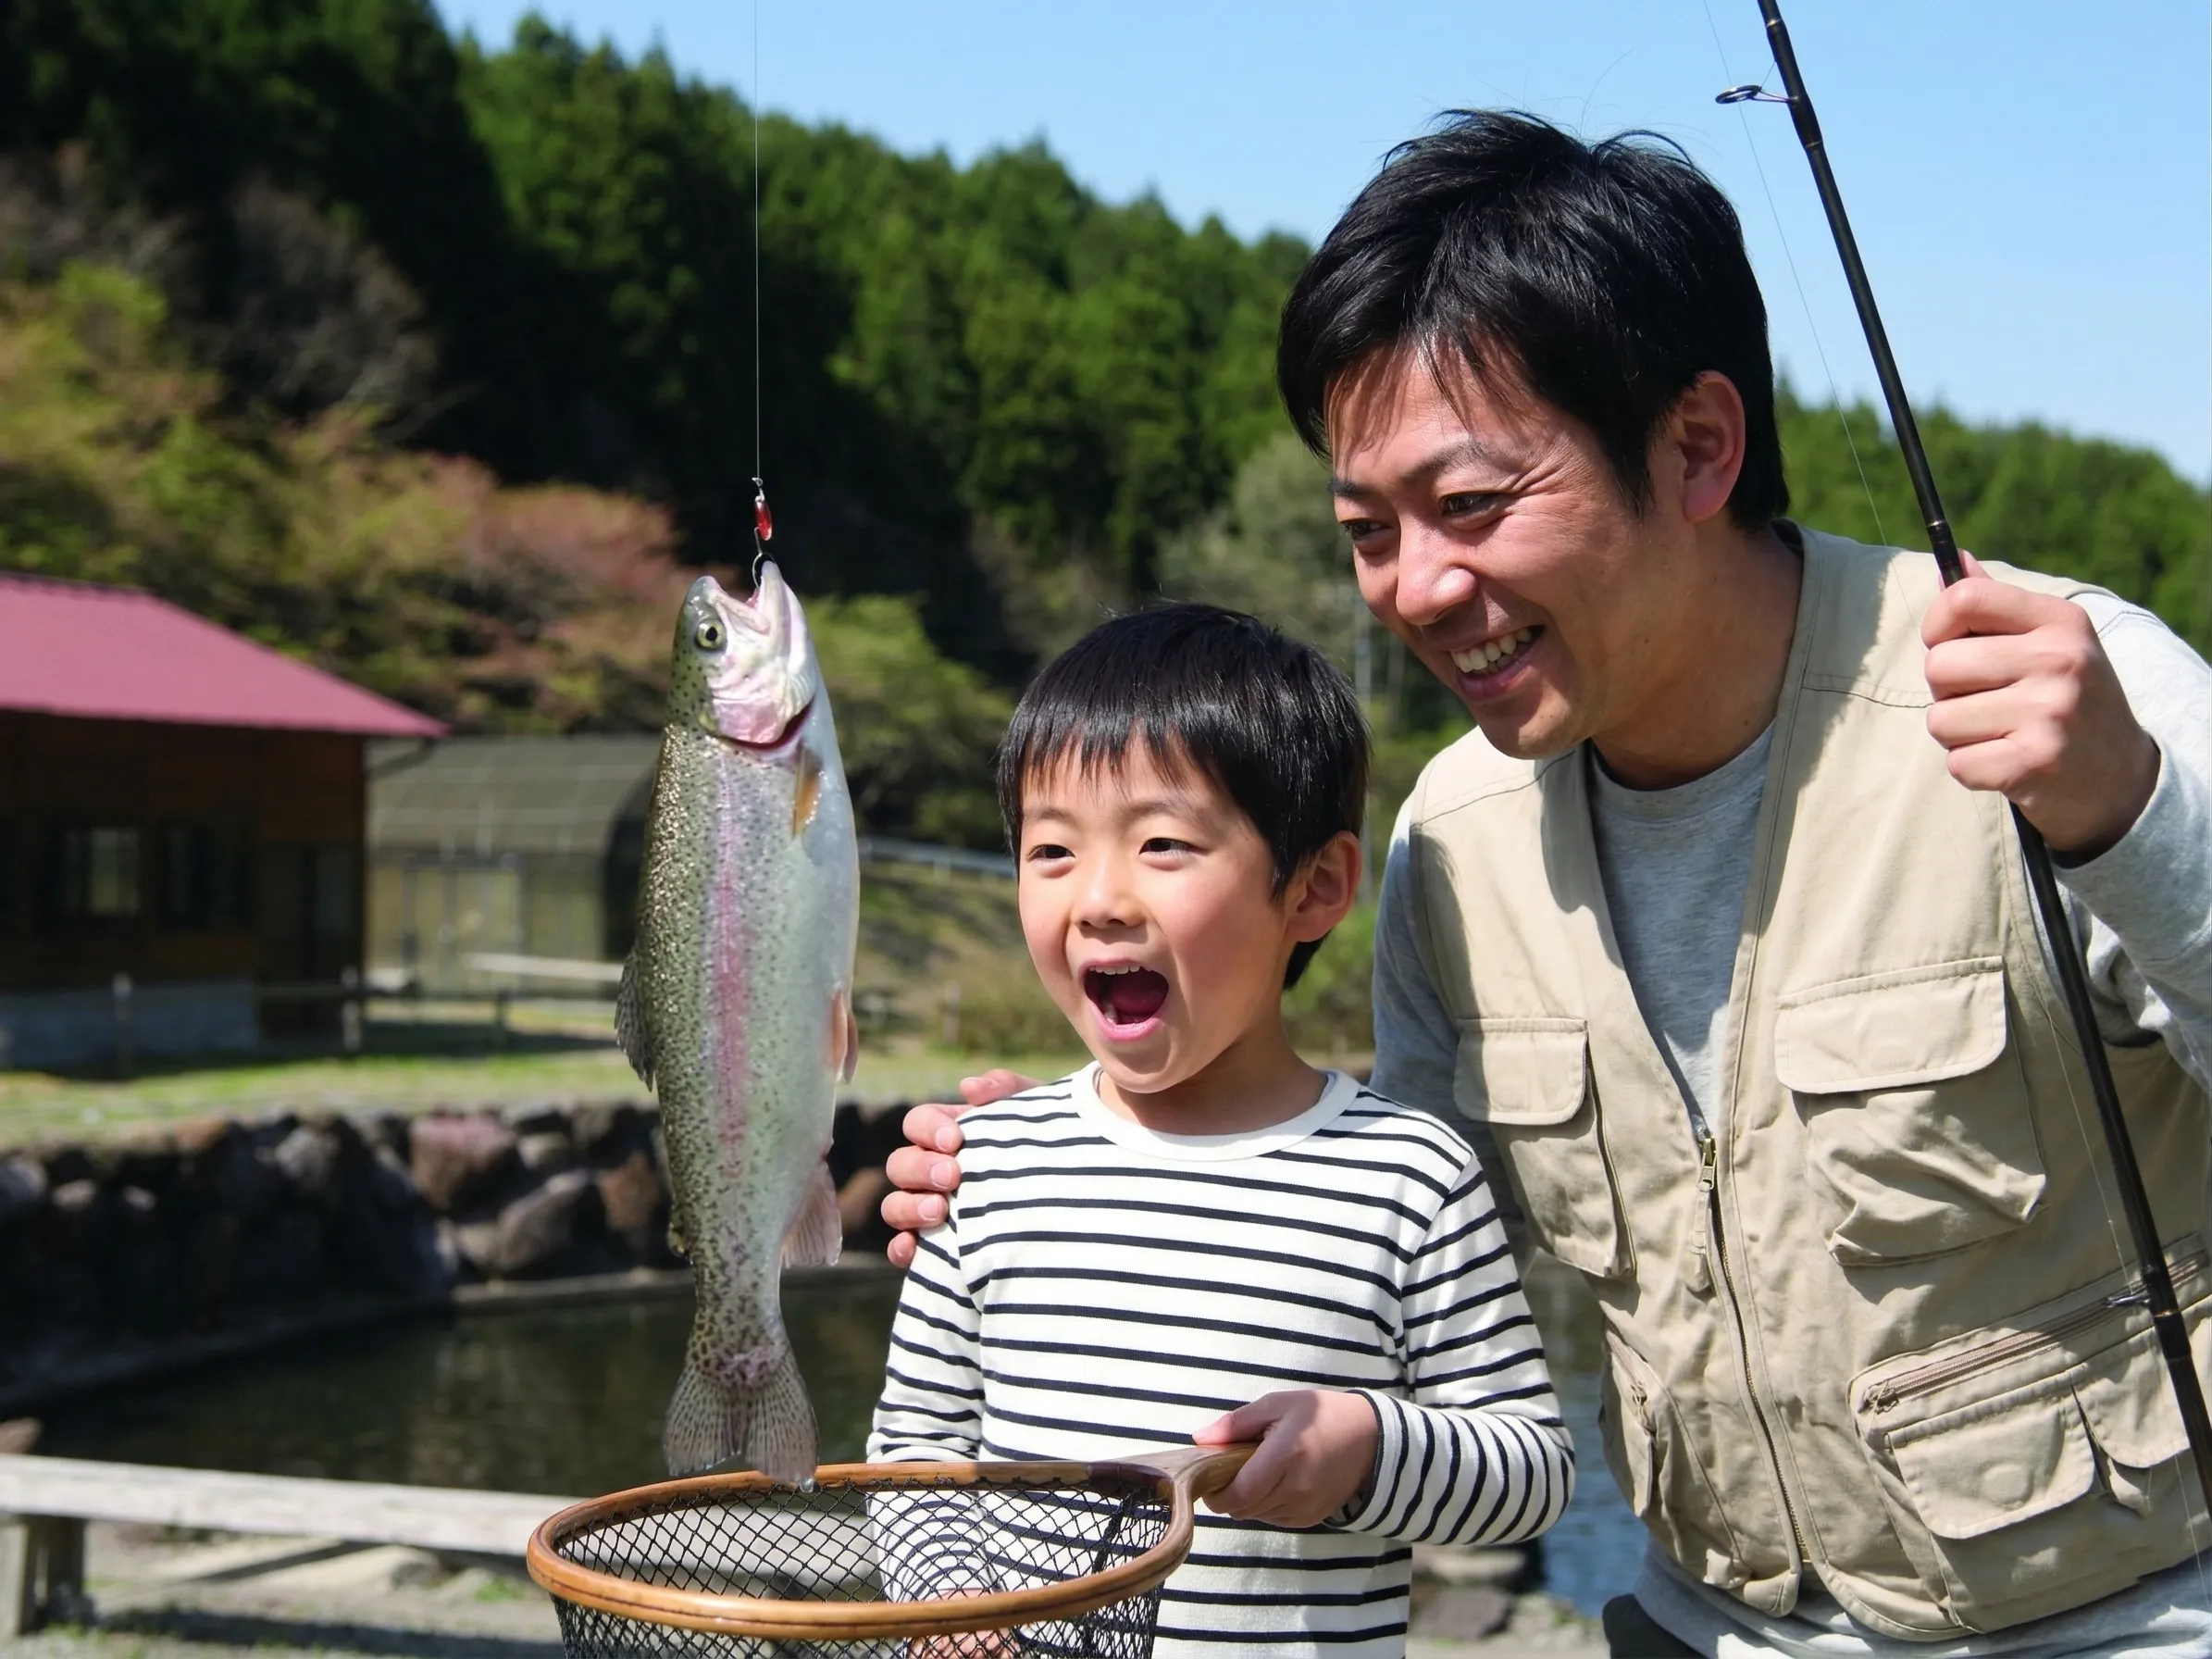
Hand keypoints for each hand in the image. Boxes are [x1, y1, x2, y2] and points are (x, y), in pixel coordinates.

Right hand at [881, 1070, 1037, 1267]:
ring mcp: (928, 1209)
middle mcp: (930, 1171)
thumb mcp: (1037, 1113)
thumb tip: (968, 1088)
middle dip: (921, 1169)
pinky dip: (901, 1248)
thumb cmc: (1050, 1145)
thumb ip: (1007, 1089)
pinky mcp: (934, 1247)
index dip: (928, 1128)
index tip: (955, 1140)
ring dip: (909, 1207)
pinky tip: (914, 1248)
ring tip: (940, 1211)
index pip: (918, 1122)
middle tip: (952, 1176)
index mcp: (948, 1135)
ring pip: (895, 1206)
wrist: (1077, 1196)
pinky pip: (902, 1249)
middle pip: (900, 1164)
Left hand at [1192, 1391, 1378, 1528]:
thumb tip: (1199, 1439)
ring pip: (1256, 1516)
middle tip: (1231, 1468)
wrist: (1370, 1438)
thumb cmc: (1320, 1414)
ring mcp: (1306, 1508)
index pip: (1238, 1493)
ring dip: (1247, 1499)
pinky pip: (1274, 1519)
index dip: (1216, 1492)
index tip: (1210, 1475)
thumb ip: (1237, 1423)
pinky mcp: (1313, 1519)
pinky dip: (1265, 1506)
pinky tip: (1275, 1483)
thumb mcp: (1277, 1404)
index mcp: (1286, 1456)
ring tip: (1257, 1471)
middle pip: (1243, 1508)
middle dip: (1228, 1493)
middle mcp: (1297, 1488)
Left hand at [1922, 553, 2159, 857]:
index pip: (1963, 599)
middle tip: (1988, 702)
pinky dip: (1972, 769)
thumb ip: (1996, 603)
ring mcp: (2050, 711)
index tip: (1949, 646)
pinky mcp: (2036, 762)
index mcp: (2060, 620)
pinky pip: (1957, 763)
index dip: (1936, 627)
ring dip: (1959, 735)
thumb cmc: (2065, 699)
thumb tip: (1954, 559)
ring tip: (2002, 733)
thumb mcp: (2049, 642)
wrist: (2121, 778)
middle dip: (1946, 691)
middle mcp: (2060, 659)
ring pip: (1940, 720)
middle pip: (1939, 665)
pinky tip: (2008, 763)